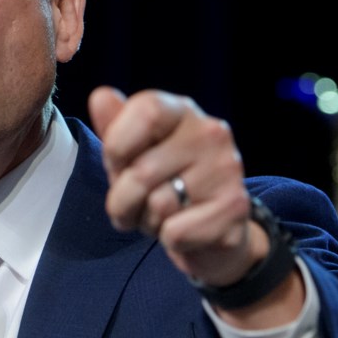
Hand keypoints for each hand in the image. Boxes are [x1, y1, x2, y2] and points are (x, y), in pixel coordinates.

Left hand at [87, 85, 261, 287]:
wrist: (210, 230)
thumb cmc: (162, 183)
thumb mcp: (130, 153)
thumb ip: (114, 126)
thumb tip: (101, 96)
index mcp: (181, 111)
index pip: (146, 111)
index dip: (118, 146)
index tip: (116, 165)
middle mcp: (210, 132)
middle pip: (142, 170)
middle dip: (122, 200)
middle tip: (134, 205)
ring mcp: (227, 169)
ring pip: (158, 205)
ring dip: (146, 222)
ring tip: (161, 216)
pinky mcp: (235, 208)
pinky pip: (176, 233)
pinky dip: (170, 241)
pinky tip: (184, 231)